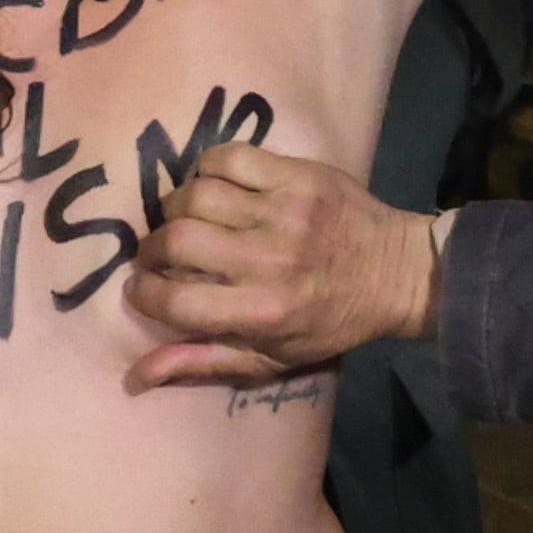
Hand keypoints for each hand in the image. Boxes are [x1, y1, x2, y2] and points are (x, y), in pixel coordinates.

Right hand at [124, 141, 442, 389]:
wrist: (397, 271)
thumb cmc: (330, 322)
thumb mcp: (271, 358)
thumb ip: (202, 362)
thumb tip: (135, 376)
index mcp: (263, 312)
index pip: (177, 302)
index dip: (143, 294)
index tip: (141, 287)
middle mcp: (270, 259)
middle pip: (179, 239)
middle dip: (152, 248)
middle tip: (160, 253)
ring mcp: (285, 210)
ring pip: (198, 193)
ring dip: (177, 206)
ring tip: (185, 219)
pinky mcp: (298, 174)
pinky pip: (230, 156)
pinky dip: (207, 167)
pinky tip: (212, 186)